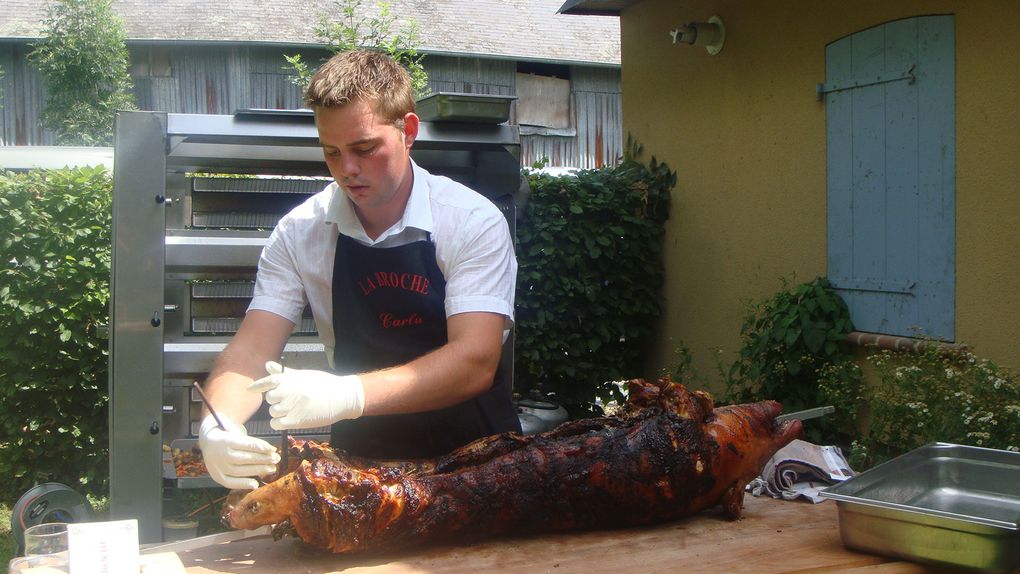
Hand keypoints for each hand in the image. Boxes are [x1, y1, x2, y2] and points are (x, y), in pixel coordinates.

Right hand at [198, 414, 279, 489]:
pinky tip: (255, 484)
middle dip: (262, 459)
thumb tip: (270, 450)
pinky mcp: (216, 476)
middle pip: (244, 458)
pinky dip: (243, 484)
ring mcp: (217, 466)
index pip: (245, 444)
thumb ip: (250, 441)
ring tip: (272, 468)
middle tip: (276, 459)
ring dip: (257, 470)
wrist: (208, 440)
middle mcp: (220, 454)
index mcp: (225, 440)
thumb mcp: (236, 431)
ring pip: (239, 471)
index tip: (273, 449)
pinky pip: (230, 483)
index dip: (260, 447)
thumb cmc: (228, 434)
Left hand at [248, 361, 364, 429]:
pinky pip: (276, 423)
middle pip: (269, 399)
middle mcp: (286, 391)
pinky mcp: (295, 420)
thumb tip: (267, 365)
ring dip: (280, 412)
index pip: (266, 381)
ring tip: (295, 409)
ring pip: (273, 412)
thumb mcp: (303, 374)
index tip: (250, 389)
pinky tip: (290, 419)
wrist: (341, 397)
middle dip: (277, 400)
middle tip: (291, 400)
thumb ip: (283, 373)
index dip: (256, 386)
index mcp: (288, 378)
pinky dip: (280, 423)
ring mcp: (290, 406)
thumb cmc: (323, 384)